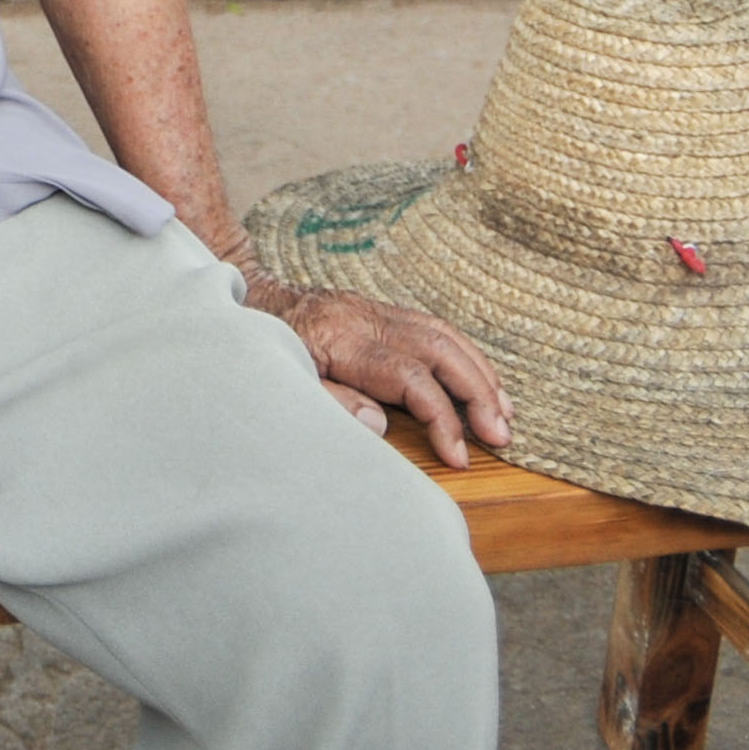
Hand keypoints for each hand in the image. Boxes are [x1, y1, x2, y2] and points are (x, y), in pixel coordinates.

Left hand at [253, 279, 513, 469]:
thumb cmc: (259, 345)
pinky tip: (480, 379)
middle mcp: (365, 318)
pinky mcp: (378, 310)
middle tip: (502, 434)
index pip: (410, 377)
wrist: (243, 295)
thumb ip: (329, 403)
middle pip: (438, 349)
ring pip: (442, 333)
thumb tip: (381, 424)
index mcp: (342, 339)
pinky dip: (463, 354)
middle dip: (477, 392)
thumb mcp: (279, 380)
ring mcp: (374, 310)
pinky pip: (432, 327)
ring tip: (505, 411)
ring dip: (479, 372)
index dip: (441, 417)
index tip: (459, 454)